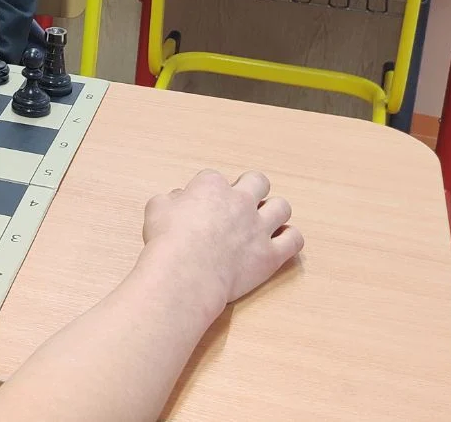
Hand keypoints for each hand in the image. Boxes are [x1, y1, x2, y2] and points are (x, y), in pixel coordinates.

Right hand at [142, 169, 302, 308]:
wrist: (186, 272)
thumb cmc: (167, 241)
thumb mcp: (156, 209)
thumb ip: (170, 199)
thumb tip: (178, 199)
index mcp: (212, 186)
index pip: (214, 178)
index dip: (208, 191)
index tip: (202, 204)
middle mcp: (240, 201)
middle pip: (258, 181)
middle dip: (252, 188)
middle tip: (241, 204)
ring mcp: (259, 227)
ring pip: (282, 207)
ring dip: (273, 212)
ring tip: (263, 222)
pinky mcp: (271, 254)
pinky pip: (294, 240)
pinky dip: (289, 239)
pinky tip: (279, 243)